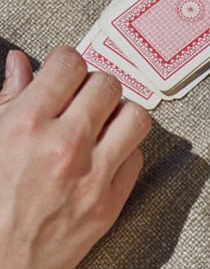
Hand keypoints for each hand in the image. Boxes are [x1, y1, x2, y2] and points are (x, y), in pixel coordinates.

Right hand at [0, 47, 150, 268]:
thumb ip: (5, 100)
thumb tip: (20, 66)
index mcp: (26, 122)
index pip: (69, 64)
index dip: (66, 63)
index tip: (62, 74)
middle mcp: (66, 146)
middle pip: (108, 85)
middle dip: (94, 85)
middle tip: (82, 99)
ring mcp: (95, 177)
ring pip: (136, 118)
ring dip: (120, 114)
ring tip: (102, 123)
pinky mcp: (111, 204)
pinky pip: (136, 159)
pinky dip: (124, 152)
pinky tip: (104, 157)